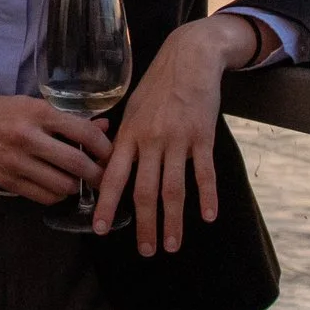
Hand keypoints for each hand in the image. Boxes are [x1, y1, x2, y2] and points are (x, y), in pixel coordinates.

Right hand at [0, 88, 110, 204]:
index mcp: (38, 113)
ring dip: (77, 186)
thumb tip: (103, 127)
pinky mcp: (7, 182)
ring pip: (62, 185)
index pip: (83, 132)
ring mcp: (16, 163)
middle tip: (105, 176)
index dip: (104, 147)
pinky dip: (57, 195)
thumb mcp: (32, 105)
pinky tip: (58, 187)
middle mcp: (28, 138)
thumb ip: (68, 118)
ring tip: (80, 181)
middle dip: (97, 174)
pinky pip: (43, 197)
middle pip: (76, 163)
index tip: (112, 154)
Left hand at [95, 14, 254, 254]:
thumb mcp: (132, 109)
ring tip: (173, 245)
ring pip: (174, 189)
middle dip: (144, 225)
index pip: (113, 176)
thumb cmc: (157, 86)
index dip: (106, 204)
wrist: (189, 58)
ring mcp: (178, 140)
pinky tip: (208, 217)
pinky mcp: (203, 136)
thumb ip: (124, 139)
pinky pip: (204, 173)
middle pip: (145, 191)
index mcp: (129, 135)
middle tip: (145, 251)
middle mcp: (151, 140)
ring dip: (173, 221)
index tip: (100, 229)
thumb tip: (112, 167)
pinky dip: (207, 197)